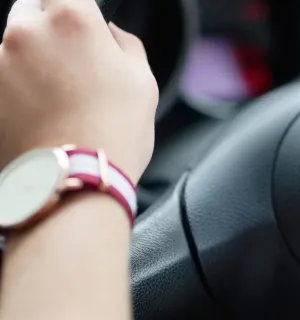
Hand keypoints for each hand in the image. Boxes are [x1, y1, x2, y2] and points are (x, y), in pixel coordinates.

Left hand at [0, 0, 157, 182]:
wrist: (75, 180)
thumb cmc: (114, 131)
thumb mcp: (143, 80)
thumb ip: (126, 45)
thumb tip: (112, 35)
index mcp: (71, 18)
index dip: (80, 8)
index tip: (88, 24)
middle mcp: (27, 31)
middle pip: (33, 6)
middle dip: (51, 23)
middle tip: (75, 55)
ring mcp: (0, 61)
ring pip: (14, 40)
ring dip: (33, 53)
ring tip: (58, 88)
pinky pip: (4, 73)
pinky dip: (18, 82)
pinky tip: (42, 106)